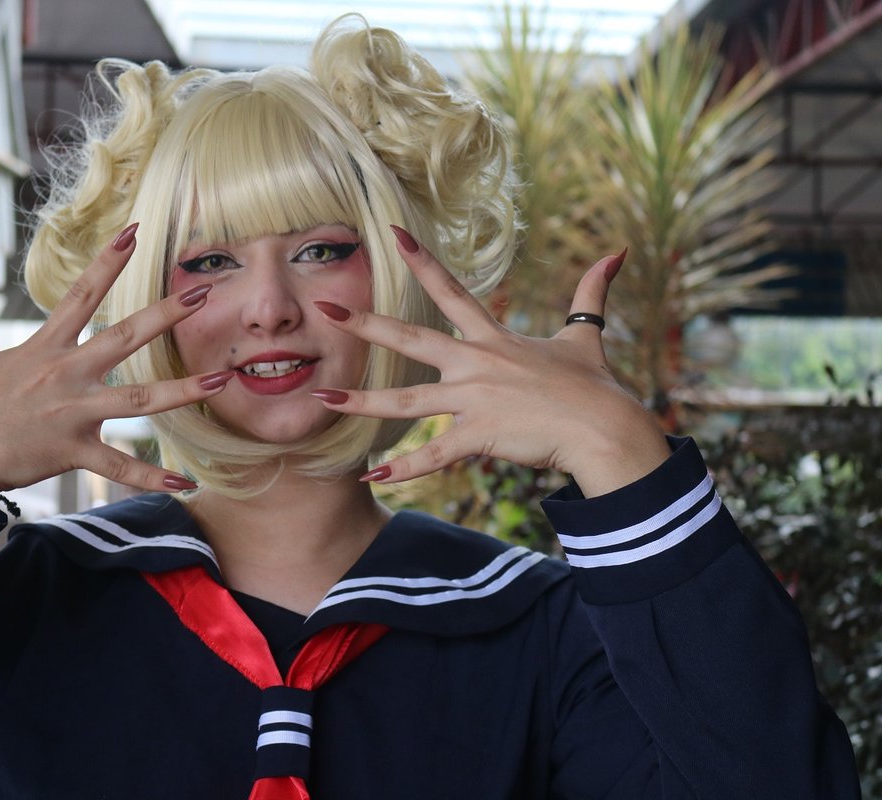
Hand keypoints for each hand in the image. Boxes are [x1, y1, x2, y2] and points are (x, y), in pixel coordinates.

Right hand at [0, 225, 232, 509]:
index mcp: (44, 347)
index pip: (81, 294)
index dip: (107, 262)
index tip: (133, 231)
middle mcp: (65, 375)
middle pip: (124, 338)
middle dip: (165, 315)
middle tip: (202, 293)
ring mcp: (73, 414)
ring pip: (138, 401)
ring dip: (183, 391)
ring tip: (222, 380)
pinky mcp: (74, 452)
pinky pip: (120, 467)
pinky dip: (152, 478)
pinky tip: (186, 483)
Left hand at [311, 226, 669, 497]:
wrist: (605, 427)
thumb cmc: (594, 386)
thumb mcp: (586, 335)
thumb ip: (593, 293)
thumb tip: (617, 252)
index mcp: (493, 338)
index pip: (450, 290)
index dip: (421, 261)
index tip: (392, 234)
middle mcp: (476, 363)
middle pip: (410, 339)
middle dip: (365, 324)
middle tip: (327, 310)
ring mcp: (474, 400)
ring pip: (405, 402)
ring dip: (362, 401)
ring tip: (324, 397)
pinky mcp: (480, 435)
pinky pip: (433, 455)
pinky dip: (403, 468)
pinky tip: (372, 474)